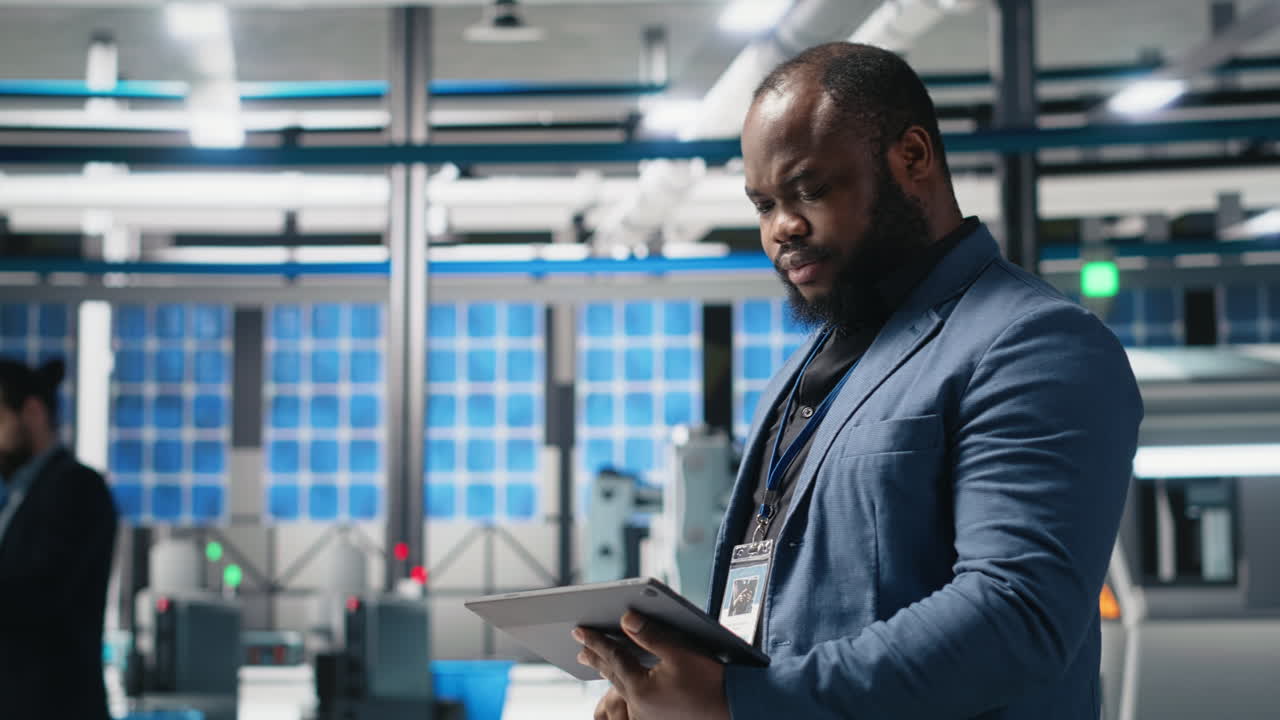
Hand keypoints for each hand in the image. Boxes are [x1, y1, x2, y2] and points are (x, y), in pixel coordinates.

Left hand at [574, 611, 729, 719]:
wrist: (735, 708)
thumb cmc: (711, 682)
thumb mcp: (680, 652)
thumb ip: (650, 635)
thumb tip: (626, 619)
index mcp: (641, 689)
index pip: (612, 658)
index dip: (595, 641)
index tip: (579, 629)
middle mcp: (639, 708)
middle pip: (612, 676)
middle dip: (596, 658)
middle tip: (580, 645)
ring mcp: (646, 718)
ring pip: (620, 690)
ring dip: (608, 674)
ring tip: (596, 661)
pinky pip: (632, 703)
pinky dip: (623, 688)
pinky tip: (622, 682)